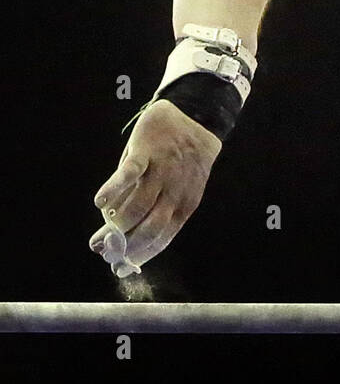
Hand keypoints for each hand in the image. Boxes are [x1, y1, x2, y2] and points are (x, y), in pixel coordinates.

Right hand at [89, 100, 221, 275]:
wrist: (196, 116)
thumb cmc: (181, 159)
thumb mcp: (176, 187)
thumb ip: (155, 209)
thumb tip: (122, 234)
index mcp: (184, 205)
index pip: (161, 238)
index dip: (139, 255)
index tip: (119, 267)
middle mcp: (175, 192)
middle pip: (149, 227)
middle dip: (124, 245)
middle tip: (102, 251)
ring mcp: (161, 171)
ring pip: (138, 206)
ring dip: (116, 224)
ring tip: (99, 234)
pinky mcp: (147, 151)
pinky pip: (129, 174)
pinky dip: (113, 189)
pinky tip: (99, 202)